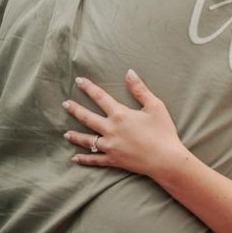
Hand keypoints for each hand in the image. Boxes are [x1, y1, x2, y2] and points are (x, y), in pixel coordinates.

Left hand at [62, 70, 185, 178]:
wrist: (166, 159)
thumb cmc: (163, 131)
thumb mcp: (155, 106)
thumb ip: (140, 89)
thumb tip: (129, 72)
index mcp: (120, 115)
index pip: (100, 98)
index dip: (89, 88)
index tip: (78, 81)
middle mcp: (111, 129)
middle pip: (87, 118)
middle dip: (75, 109)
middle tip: (65, 104)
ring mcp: (110, 146)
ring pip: (87, 140)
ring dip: (75, 136)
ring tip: (65, 133)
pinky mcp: (113, 160)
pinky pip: (94, 159)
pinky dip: (84, 159)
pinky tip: (75, 158)